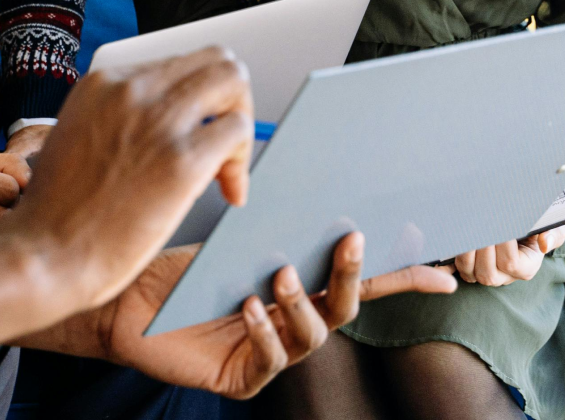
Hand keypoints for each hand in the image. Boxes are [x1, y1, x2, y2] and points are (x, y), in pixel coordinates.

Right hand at [0, 47, 255, 352]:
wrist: (43, 254)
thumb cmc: (59, 212)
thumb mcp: (79, 135)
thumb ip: (118, 117)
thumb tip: (164, 122)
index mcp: (103, 82)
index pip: (177, 64)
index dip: (194, 101)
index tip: (192, 134)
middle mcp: (131, 89)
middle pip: (213, 60)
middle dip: (229, 98)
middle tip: (221, 141)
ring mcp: (158, 121)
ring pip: (232, 81)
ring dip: (238, 123)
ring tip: (224, 169)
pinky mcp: (182, 160)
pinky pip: (238, 130)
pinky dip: (241, 161)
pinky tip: (227, 191)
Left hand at [26, 233, 457, 398]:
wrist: (120, 295)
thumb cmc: (174, 264)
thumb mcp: (234, 234)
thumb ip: (278, 223)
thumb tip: (321, 188)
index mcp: (298, 282)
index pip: (362, 278)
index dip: (404, 276)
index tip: (445, 267)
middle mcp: (293, 318)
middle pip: (348, 305)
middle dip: (356, 275)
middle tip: (351, 240)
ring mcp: (271, 350)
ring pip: (316, 334)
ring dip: (303, 302)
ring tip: (279, 273)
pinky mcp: (241, 376)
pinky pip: (269, 361)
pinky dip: (265, 331)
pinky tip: (249, 307)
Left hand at [452, 226, 564, 285]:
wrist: (517, 222)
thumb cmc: (534, 224)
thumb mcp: (550, 226)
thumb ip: (552, 234)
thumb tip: (545, 243)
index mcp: (525, 268)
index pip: (510, 263)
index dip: (501, 244)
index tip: (497, 223)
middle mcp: (503, 276)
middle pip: (487, 271)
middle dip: (480, 246)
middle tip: (477, 222)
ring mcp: (483, 274)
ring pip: (469, 271)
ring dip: (464, 249)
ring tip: (465, 227)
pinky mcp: (467, 268)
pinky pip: (454, 269)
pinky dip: (449, 256)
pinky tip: (449, 239)